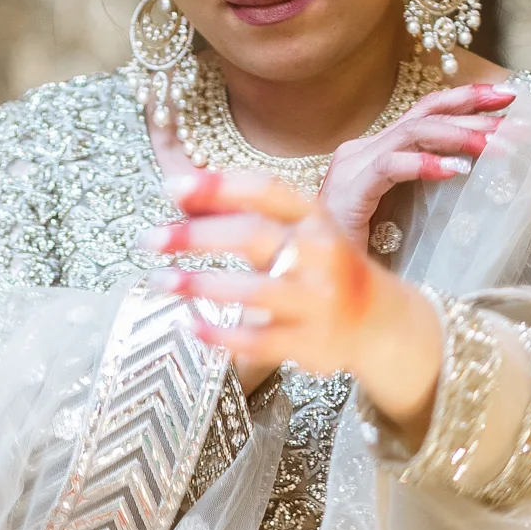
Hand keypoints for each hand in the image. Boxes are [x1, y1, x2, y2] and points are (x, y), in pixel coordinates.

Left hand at [148, 169, 443, 439]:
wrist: (380, 322)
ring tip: (159, 280)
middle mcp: (321, 255)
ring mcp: (318, 302)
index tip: (172, 187)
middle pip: (254, 236)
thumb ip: (245, 214)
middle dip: (196, 236)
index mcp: (316, 219)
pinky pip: (257, 340)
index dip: (219, 186)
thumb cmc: (322, 268)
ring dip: (199, 285)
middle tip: (150, 239)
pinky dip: (219, 335)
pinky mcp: (311, 344)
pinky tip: (190, 324)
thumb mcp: (297, 231)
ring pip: (253, 291)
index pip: (266, 191)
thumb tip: (179, 193)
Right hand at [316, 80, 515, 253]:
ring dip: (457, 135)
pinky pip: (390, 166)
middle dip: (470, 106)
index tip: (506, 97)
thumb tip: (470, 177)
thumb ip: (425, 193)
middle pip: (423, 113)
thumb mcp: (401, 217)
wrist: (313, 278)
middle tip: (510, 105)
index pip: (424, 114)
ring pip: (412, 133)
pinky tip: (454, 171)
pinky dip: (423, 164)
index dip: (464, 101)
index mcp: (373, 154)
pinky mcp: (348, 190)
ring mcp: (351, 167)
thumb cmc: (359, 256)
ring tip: (493, 144)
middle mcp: (361, 151)